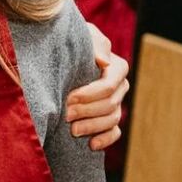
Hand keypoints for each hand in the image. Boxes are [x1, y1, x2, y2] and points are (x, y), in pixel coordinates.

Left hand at [66, 24, 128, 150]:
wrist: (61, 57)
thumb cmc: (72, 44)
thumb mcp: (81, 36)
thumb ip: (94, 43)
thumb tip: (104, 62)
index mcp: (117, 67)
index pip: (109, 85)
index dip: (90, 94)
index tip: (69, 98)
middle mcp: (120, 87)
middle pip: (110, 105)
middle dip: (87, 111)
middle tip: (66, 115)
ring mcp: (116, 104)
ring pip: (112, 119)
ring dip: (92, 126)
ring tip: (72, 130)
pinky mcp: (108, 119)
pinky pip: (114, 133)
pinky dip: (104, 139)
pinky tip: (91, 145)